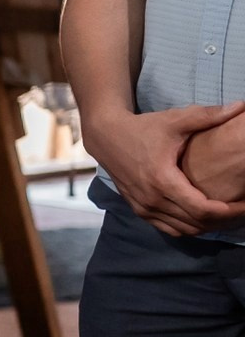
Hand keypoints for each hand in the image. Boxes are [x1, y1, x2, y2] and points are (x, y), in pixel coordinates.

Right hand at [89, 101, 244, 236]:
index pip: (201, 209)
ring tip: (226, 214)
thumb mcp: (175, 120)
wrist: (106, 137)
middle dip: (223, 220)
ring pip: (184, 230)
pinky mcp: (140, 210)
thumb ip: (209, 115)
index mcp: (162, 180)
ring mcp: (144, 207)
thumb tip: (241, 106)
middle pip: (196, 223)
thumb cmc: (143, 128)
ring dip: (207, 226)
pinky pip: (170, 228)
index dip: (228, 211)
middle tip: (242, 209)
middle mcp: (151, 199)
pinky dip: (189, 227)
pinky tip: (203, 217)